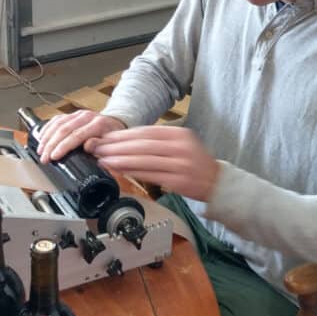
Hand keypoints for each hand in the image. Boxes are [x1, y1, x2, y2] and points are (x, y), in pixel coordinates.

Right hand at [36, 109, 126, 163]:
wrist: (114, 123)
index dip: (63, 147)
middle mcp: (87, 116)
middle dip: (51, 145)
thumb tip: (88, 147)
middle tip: (44, 158)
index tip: (54, 157)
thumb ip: (100, 146)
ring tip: (40, 151)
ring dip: (46, 138)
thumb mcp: (111, 145)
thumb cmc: (112, 137)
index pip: (76, 135)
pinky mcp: (72, 114)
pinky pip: (56, 119)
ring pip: (58, 123)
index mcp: (98, 124)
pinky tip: (41, 137)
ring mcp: (78, 114)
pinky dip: (47, 128)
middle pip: (64, 129)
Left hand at [90, 126, 220, 202]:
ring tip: (103, 159)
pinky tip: (120, 171)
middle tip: (98, 148)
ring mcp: (181, 164)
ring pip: (144, 160)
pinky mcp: (179, 181)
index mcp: (179, 134)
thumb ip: (157, 142)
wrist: (218, 183)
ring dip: (121, 160)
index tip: (106, 137)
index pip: (146, 132)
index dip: (123, 135)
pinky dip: (133, 172)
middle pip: (142, 144)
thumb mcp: (181, 145)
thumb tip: (126, 142)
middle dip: (117, 146)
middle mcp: (181, 147)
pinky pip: (151, 175)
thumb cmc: (196, 164)